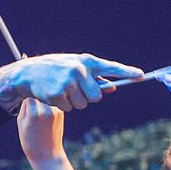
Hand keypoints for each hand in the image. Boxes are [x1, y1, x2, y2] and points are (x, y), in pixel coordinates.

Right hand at [0, 53, 141, 112]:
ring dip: (74, 102)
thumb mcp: (76, 68)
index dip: (127, 72)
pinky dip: (62, 105)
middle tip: (73, 89)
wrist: (29, 72)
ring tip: (62, 90)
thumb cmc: (56, 70)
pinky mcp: (58, 93)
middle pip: (96, 96)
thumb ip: (94, 78)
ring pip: (83, 104)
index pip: (111, 67)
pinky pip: (69, 107)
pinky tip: (53, 94)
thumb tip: (112, 87)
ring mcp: (69, 81)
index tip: (141, 75)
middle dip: (86, 97)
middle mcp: (80, 69)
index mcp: (87, 61)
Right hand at [17, 98, 65, 165]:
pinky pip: (51, 102)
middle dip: (34, 98)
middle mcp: (46, 109)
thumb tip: (28, 93)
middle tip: (32, 110)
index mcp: (34, 112)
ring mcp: (55, 110)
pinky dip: (47, 106)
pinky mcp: (60, 112)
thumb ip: (24, 107)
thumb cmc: (30, 140)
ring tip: (38, 116)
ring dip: (41, 101)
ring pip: (45, 97)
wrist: (47, 154)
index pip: (27, 95)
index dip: (24, 100)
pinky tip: (45, 118)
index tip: (24, 107)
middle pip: (37, 94)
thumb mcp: (21, 123)